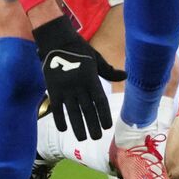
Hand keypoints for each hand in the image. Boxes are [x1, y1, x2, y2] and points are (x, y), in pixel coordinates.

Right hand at [33, 16, 125, 140]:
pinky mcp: (53, 88)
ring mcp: (65, 88)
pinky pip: (57, 107)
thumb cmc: (80, 49)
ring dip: (78, 126)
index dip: (103, 115)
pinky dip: (60, 119)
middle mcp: (79, 86)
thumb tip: (125, 75)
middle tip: (96, 138)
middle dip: (92, 125)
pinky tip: (64, 129)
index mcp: (92, 79)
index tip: (106, 127)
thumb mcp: (97, 59)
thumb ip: (109, 71)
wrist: (57, 40)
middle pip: (87, 110)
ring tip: (83, 138)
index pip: (100, 101)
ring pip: (73, 111)